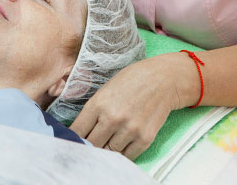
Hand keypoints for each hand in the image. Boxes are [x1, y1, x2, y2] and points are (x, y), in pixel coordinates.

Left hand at [70, 54, 193, 159]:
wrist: (163, 79)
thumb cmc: (132, 80)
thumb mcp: (106, 90)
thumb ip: (93, 111)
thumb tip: (81, 132)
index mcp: (98, 104)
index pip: (77, 131)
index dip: (73, 138)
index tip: (72, 140)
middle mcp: (112, 118)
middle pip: (91, 145)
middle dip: (89, 145)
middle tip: (90, 143)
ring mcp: (129, 130)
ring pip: (109, 152)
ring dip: (106, 149)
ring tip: (108, 141)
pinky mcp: (144, 138)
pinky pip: (127, 156)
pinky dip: (122, 153)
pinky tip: (121, 144)